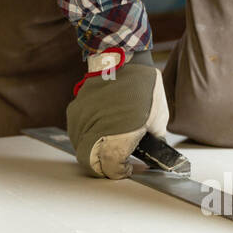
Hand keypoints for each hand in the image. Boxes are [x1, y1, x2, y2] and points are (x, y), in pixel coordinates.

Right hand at [66, 47, 169, 179]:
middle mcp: (93, 129)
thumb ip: (152, 141)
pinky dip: (88, 137)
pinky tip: (102, 131)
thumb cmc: (144, 89)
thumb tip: (152, 157)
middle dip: (105, 166)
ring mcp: (80, 119)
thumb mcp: (158, 119)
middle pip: (90, 162)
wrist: (123, 59)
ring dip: (95, 151)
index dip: (120, 173)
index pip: (109, 168)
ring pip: (81, 148)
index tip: (130, 169)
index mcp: (116, 135)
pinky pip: (77, 132)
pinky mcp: (74, 111)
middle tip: (119, 163)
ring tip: (110, 146)